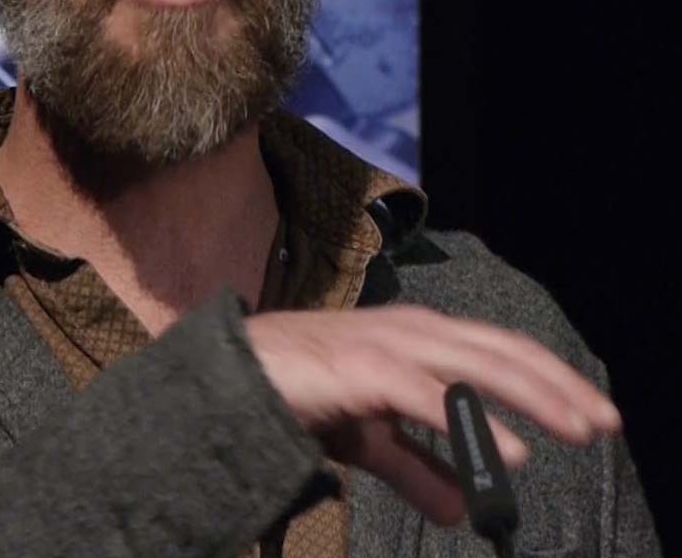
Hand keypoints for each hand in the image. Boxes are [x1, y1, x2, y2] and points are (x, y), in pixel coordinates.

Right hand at [245, 305, 621, 524]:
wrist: (236, 375)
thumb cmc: (302, 393)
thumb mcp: (372, 439)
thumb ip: (417, 468)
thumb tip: (462, 512)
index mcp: (418, 338)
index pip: (498, 350)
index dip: (547, 378)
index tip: (591, 413)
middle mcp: (412, 330)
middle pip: (501, 350)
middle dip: (557, 384)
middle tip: (605, 422)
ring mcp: (389, 344)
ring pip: (477, 363)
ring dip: (532, 394)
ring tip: (577, 427)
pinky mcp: (364, 368)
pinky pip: (431, 395)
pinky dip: (474, 422)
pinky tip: (510, 450)